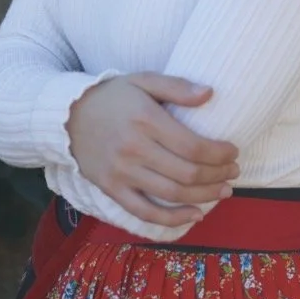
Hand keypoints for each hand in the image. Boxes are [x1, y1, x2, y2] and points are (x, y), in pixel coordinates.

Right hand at [65, 73, 239, 228]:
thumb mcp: (143, 80)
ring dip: (204, 196)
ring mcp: (121, 172)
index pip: (193, 146)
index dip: (219, 154)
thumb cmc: (112, 96)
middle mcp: (134, 149)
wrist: (66, 115)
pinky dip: (172, 218)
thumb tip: (210, 93)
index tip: (233, 152)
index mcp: (146, 120)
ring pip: (172, 194)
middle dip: (218, 175)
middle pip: (187, 173)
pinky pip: (144, 212)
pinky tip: (195, 214)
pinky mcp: (111, 189)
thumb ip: (176, 86)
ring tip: (224, 191)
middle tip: (233, 172)